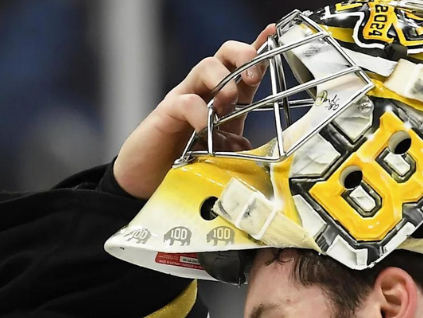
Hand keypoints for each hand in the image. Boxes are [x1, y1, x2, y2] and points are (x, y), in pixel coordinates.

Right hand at [113, 24, 275, 198]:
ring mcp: (185, 97)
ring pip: (205, 67)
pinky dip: (199, 112)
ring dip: (222, 80)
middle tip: (252, 76)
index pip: (243, 66)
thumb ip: (235, 146)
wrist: (150, 176)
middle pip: (225, 54)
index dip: (258, 48)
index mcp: (225, 97)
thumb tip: (246, 146)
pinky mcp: (167, 112)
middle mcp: (205, 90)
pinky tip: (204, 128)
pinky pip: (185, 101)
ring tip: (228, 104)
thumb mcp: (221, 151)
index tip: (272, 36)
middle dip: (243, 57)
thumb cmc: (185, 157)